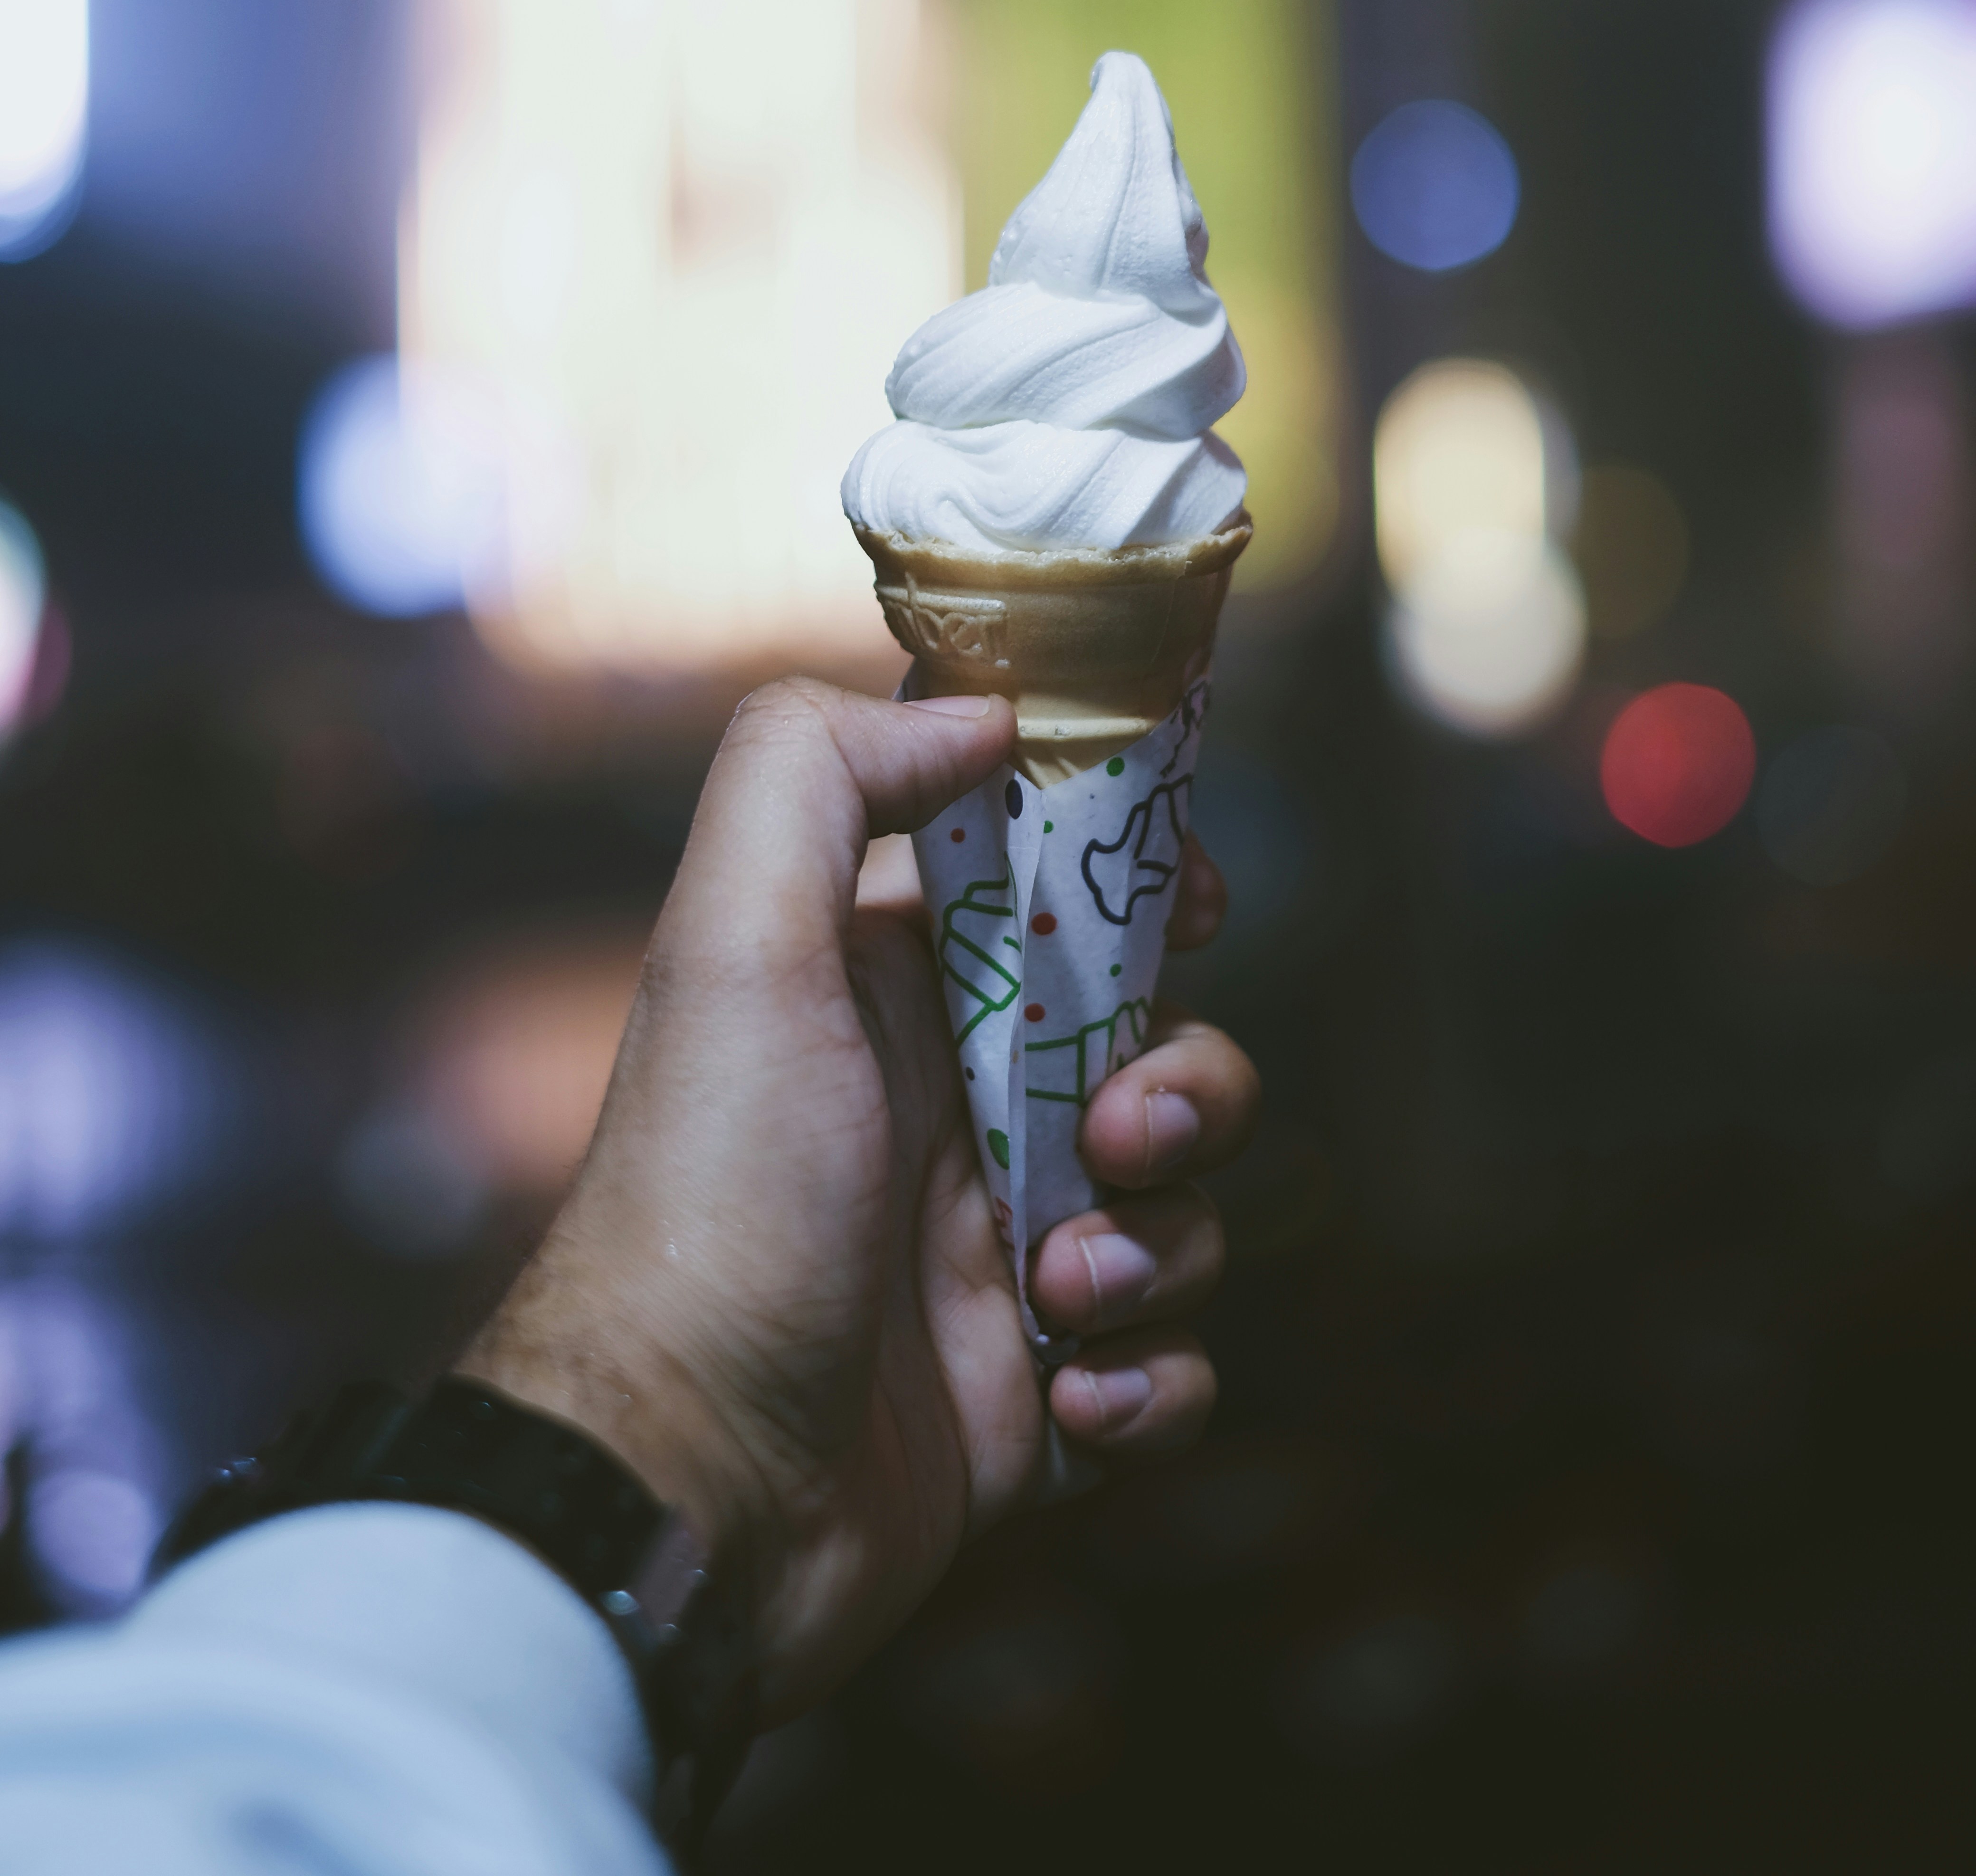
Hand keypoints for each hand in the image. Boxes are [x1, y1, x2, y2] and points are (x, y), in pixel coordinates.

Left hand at [459, 679, 1259, 1721]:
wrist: (677, 1485)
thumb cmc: (710, 1199)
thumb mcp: (731, 943)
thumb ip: (819, 776)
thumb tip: (981, 712)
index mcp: (893, 993)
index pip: (1060, 893)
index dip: (1145, 887)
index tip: (1191, 907)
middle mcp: (952, 1114)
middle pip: (1160, 1048)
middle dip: (1186, 1085)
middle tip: (1115, 1138)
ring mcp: (998, 1260)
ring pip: (1181, 1210)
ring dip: (1159, 1247)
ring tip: (1054, 1297)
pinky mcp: (1032, 1399)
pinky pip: (1167, 1366)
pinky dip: (1148, 1382)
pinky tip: (1062, 1402)